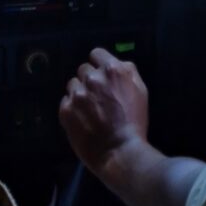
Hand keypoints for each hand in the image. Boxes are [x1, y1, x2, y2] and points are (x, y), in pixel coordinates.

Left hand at [59, 48, 149, 180]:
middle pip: (84, 69)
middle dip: (90, 80)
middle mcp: (92, 78)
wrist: (120, 151)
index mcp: (112, 69)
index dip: (99, 64)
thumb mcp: (140, 90)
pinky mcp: (66, 110)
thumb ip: (127, 72)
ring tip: (88, 109)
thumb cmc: (134, 122)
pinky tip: (81, 119)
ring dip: (79, 93)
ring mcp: (77, 94)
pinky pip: (65, 101)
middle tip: (97, 96)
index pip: (96, 54)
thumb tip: (117, 64)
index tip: (102, 76)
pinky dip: (71, 108)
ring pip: (72, 85)